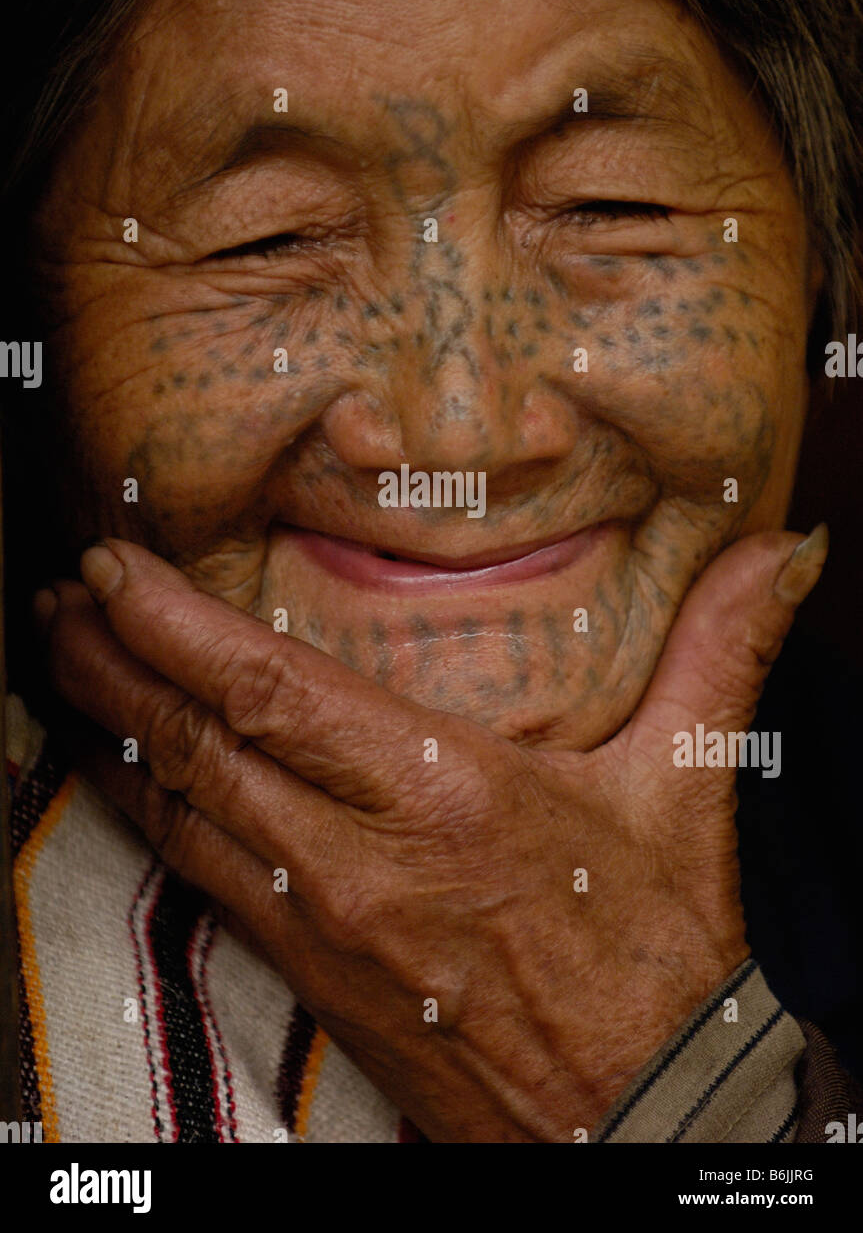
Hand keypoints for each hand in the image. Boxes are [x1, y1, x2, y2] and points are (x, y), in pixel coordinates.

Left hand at [37, 526, 825, 1141]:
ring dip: (109, 731)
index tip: (114, 567)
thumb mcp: (690, 785)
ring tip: (62, 662)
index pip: (272, 693)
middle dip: (110, 663)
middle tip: (59, 598)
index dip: (176, 626)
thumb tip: (780, 553)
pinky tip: (122, 775)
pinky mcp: (310, 973)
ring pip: (177, 813)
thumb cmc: (658, 951)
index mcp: (443, 797)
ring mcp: (320, 923)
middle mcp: (358, 858)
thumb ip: (719, 652)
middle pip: (196, 745)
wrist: (640, 1115)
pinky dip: (145, 813)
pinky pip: (197, 880)